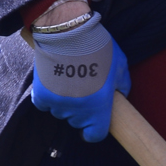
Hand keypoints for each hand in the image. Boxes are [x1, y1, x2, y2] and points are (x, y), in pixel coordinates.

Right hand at [29, 11, 128, 142]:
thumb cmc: (97, 45)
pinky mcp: (41, 95)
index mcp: (99, 105)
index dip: (94, 131)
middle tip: (84, 90)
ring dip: (65, 103)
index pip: (95, 135)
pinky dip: (49, 97)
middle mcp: (78, 109)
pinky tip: (55, 82)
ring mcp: (58, 103)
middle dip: (81, 111)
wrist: (67, 30)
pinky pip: (45, 104)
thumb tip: (120, 97)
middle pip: (77, 122)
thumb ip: (123, 85)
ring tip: (69, 81)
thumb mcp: (120, 64)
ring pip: (61, 113)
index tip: (92, 127)